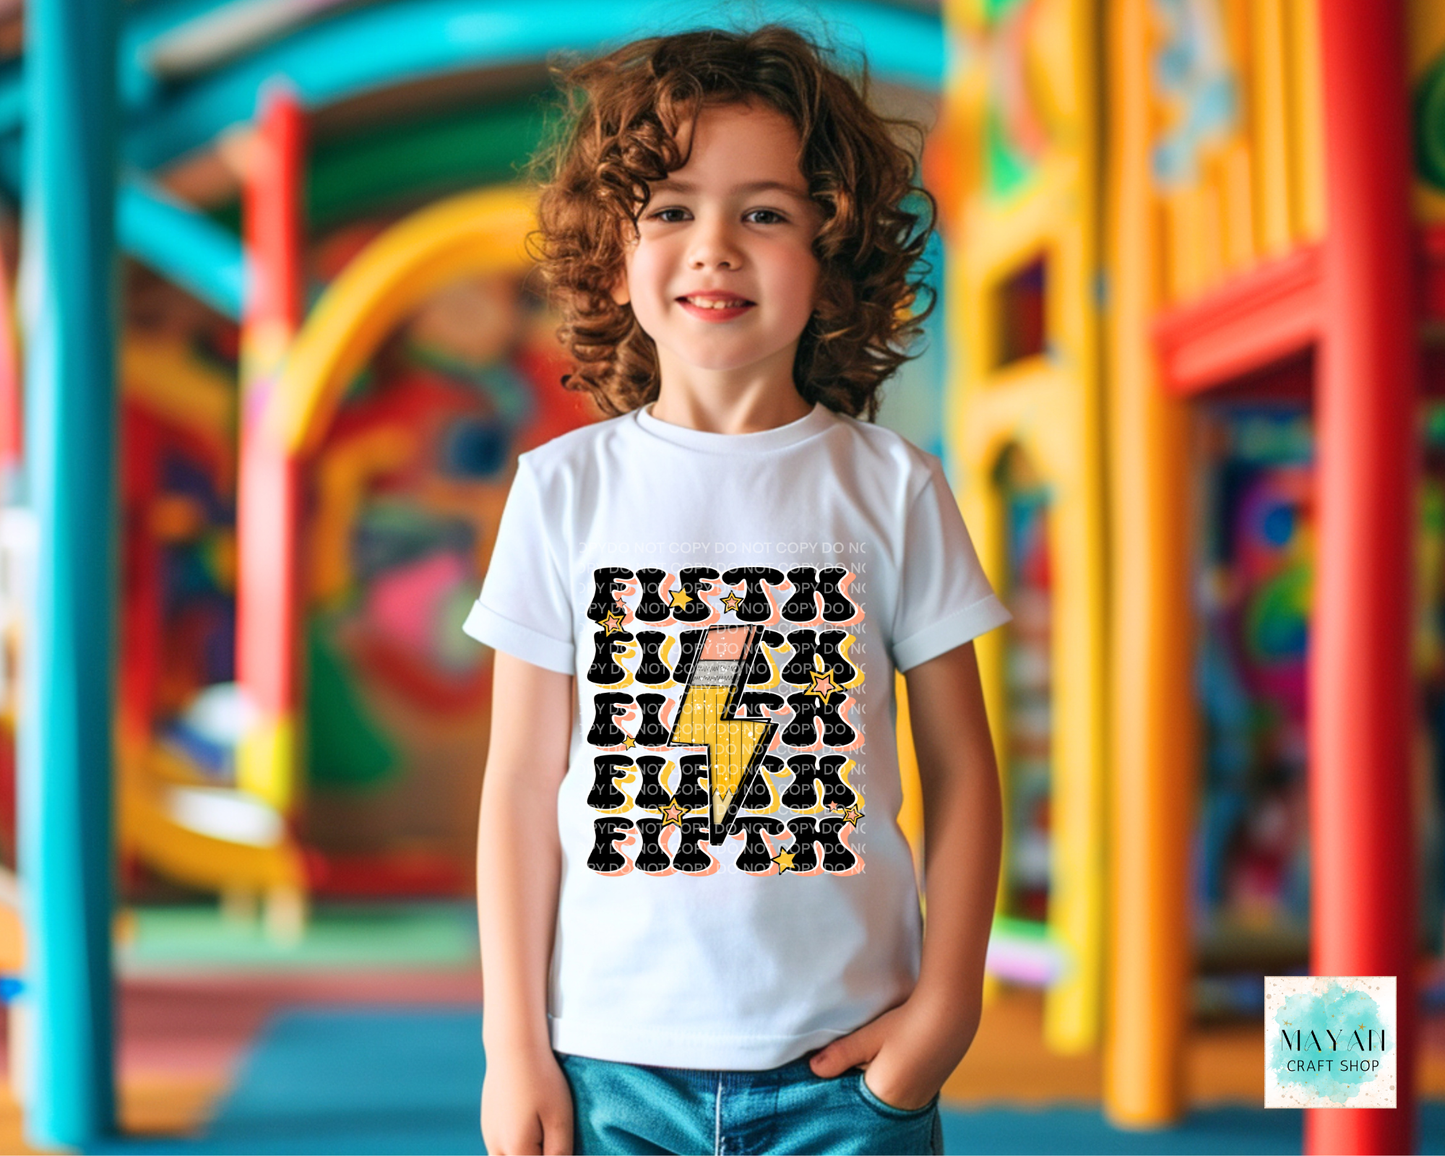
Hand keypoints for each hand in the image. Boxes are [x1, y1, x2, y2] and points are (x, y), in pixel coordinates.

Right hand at [480, 1047, 573, 1154]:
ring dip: (524, 1152)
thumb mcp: (559, 1118)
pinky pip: (500, 1147)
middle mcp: (496, 1146)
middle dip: (536, 1154)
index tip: (559, 1139)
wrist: (514, 1046)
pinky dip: (514, 1146)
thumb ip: (559, 1152)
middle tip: (551, 1136)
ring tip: (541, 1134)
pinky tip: (529, 1125)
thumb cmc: (541, 1080)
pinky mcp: (488, 1123)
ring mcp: (488, 1134)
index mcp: (516, 1149)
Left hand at [808, 997, 974, 1111]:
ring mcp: (919, 1100)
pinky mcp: (929, 1091)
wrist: (951, 1014)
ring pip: (884, 1100)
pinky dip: (889, 1084)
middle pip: (869, 1105)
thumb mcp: (869, 1036)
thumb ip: (840, 1054)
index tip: (830, 1076)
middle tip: (848, 1065)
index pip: (852, 1104)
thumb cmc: (906, 1024)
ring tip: (870, 1060)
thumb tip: (813, 1069)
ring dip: (873, 1085)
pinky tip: (888, 1062)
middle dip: (855, 1089)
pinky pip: (901, 1096)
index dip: (840, 1090)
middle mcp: (904, 1106)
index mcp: (884, 1097)